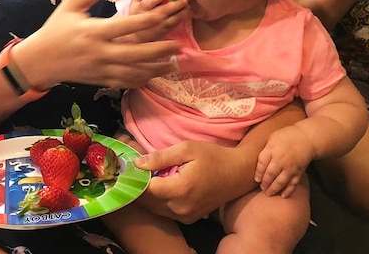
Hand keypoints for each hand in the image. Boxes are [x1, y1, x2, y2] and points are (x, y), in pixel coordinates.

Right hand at [17, 0, 180, 89]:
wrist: (40, 60)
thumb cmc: (56, 28)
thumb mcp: (71, 5)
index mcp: (94, 31)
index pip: (127, 25)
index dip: (150, 21)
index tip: (166, 16)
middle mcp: (100, 51)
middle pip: (136, 53)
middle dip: (160, 50)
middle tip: (179, 46)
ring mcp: (101, 69)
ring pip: (135, 72)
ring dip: (156, 69)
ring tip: (174, 64)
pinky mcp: (100, 80)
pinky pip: (126, 82)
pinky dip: (142, 80)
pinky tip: (154, 75)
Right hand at [122, 0, 188, 42]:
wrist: (136, 35)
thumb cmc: (136, 15)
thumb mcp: (133, 2)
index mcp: (141, 8)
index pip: (149, 2)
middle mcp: (150, 17)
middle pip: (163, 11)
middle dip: (175, 5)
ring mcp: (158, 26)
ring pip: (171, 19)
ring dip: (181, 13)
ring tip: (188, 6)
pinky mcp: (164, 31)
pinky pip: (174, 25)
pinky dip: (181, 19)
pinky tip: (186, 13)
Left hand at [133, 140, 254, 222]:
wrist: (239, 174)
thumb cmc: (213, 156)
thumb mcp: (187, 149)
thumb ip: (160, 157)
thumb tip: (137, 164)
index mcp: (179, 189)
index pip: (145, 188)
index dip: (135, 177)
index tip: (130, 166)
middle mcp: (180, 208)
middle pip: (147, 201)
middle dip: (138, 186)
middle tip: (135, 170)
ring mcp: (185, 216)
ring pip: (154, 208)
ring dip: (147, 194)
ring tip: (146, 176)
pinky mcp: (189, 219)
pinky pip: (165, 212)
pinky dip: (157, 201)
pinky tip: (160, 186)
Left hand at [254, 125, 314, 197]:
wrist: (307, 138)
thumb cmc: (286, 136)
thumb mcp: (272, 138)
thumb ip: (265, 149)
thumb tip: (257, 161)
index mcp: (272, 149)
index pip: (262, 164)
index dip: (258, 173)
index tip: (256, 179)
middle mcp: (281, 160)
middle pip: (270, 174)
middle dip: (265, 183)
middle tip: (262, 188)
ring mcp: (290, 167)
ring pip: (280, 182)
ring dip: (274, 189)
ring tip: (269, 193)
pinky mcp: (298, 172)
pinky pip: (293, 184)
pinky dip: (288, 191)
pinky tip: (283, 196)